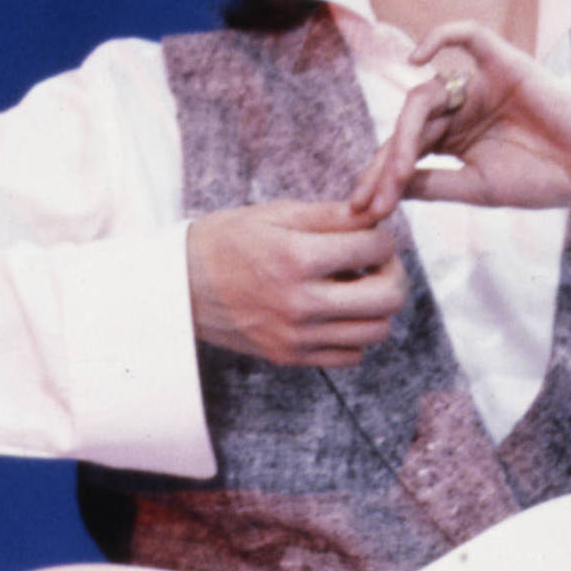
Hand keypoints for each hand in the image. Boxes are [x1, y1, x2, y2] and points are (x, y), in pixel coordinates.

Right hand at [185, 201, 405, 366]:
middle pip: (389, 297)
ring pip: (377, 330)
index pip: (376, 248)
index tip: (368, 235)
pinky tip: (337, 311)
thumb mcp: (277, 214)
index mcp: (296, 259)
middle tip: (375, 263)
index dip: (381, 237)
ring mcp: (296, 336)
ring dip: (377, 305)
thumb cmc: (228, 241)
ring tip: (356, 286)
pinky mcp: (290, 357)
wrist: (178, 285)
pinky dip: (355, 333)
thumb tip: (379, 213)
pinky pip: (352, 355)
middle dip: (392, 273)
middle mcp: (300, 303)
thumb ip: (332, 215)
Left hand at [347, 21, 570, 222]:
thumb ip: (431, 183)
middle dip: (387, 162)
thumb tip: (387, 188)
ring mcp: (480, 84)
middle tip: (374, 198)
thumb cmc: (542, 180)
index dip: (381, 176)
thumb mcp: (475, 189)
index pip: (406, 148)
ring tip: (400, 168)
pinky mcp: (502, 63)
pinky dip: (440, 36)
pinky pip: (467, 36)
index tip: (363, 211)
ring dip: (406, 131)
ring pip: (427, 93)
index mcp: (455, 137)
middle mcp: (462, 107)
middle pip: (409, 123)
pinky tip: (416, 59)